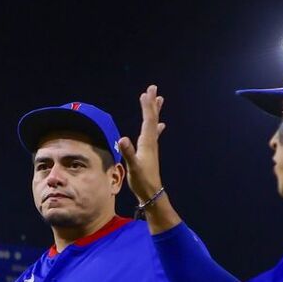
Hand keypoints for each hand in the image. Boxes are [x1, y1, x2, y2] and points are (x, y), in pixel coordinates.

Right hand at [117, 85, 167, 204]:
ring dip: (155, 111)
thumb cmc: (142, 181)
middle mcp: (151, 142)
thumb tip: (121, 139)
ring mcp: (152, 146)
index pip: (147, 120)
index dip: (146, 106)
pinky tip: (161, 125)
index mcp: (147, 143)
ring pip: (154, 124)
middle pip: (152, 118)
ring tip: (159, 100)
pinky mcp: (151, 152)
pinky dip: (156, 127)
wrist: (151, 193)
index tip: (145, 93)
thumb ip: (128, 152)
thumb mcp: (133, 167)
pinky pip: (154, 134)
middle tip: (153, 88)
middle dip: (152, 103)